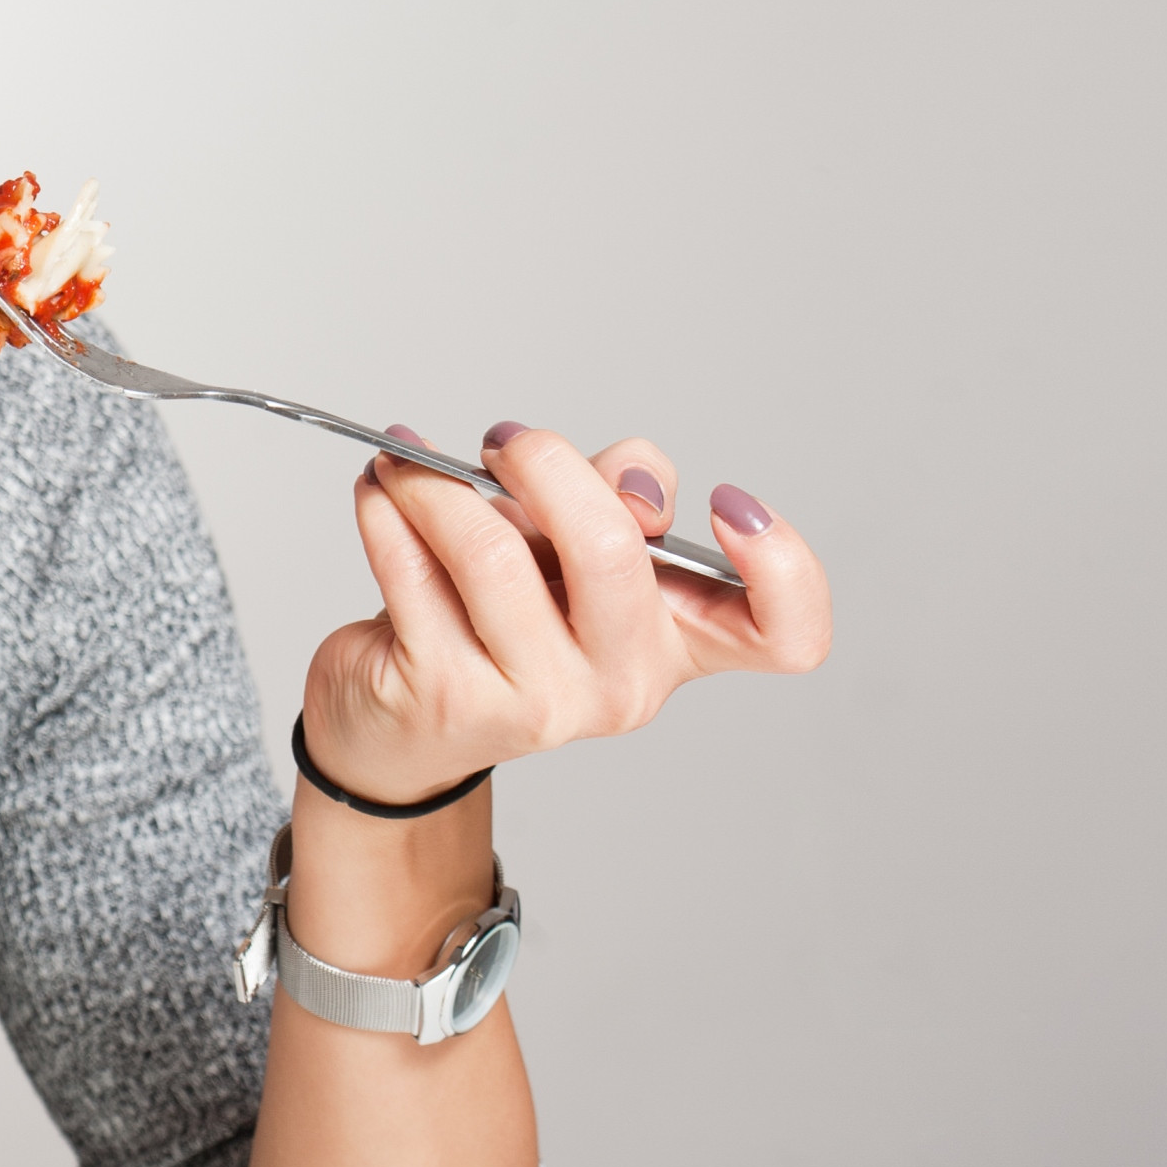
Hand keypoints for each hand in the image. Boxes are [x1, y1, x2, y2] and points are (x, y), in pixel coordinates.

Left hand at [300, 424, 831, 802]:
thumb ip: (611, 496)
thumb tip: (629, 478)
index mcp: (678, 640)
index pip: (785, 633)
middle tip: (504, 444)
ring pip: (493, 554)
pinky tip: (380, 493)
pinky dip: (386, 508)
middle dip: (545, 466)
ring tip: (409, 463)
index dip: (784, 566)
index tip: (727, 504)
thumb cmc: (499, 615)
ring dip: (437, 483)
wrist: (400, 722)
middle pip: (611, 554)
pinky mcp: (444, 695)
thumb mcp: (569, 551)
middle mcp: (623, 683)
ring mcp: (535, 701)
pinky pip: (410, 568)